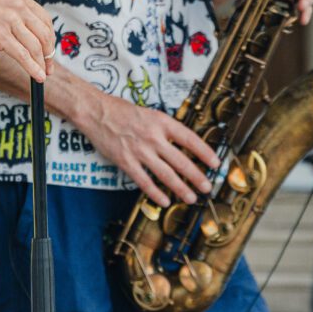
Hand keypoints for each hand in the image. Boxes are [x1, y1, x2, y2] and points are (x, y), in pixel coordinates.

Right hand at [0, 0, 52, 83]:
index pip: (44, 18)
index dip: (50, 37)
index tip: (49, 48)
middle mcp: (17, 5)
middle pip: (43, 33)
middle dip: (49, 52)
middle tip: (49, 64)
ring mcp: (9, 20)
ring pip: (35, 46)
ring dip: (42, 63)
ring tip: (43, 73)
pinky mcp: (0, 36)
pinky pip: (22, 55)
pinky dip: (32, 68)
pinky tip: (37, 76)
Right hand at [82, 96, 220, 206]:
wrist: (96, 111)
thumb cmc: (122, 111)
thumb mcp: (150, 114)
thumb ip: (164, 129)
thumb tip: (182, 144)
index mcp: (162, 122)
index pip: (189, 139)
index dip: (204, 152)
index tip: (215, 163)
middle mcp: (153, 137)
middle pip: (181, 160)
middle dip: (197, 176)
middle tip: (207, 187)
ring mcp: (140, 151)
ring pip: (166, 174)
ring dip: (180, 188)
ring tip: (191, 197)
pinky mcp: (126, 161)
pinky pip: (144, 181)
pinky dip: (155, 193)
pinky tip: (164, 200)